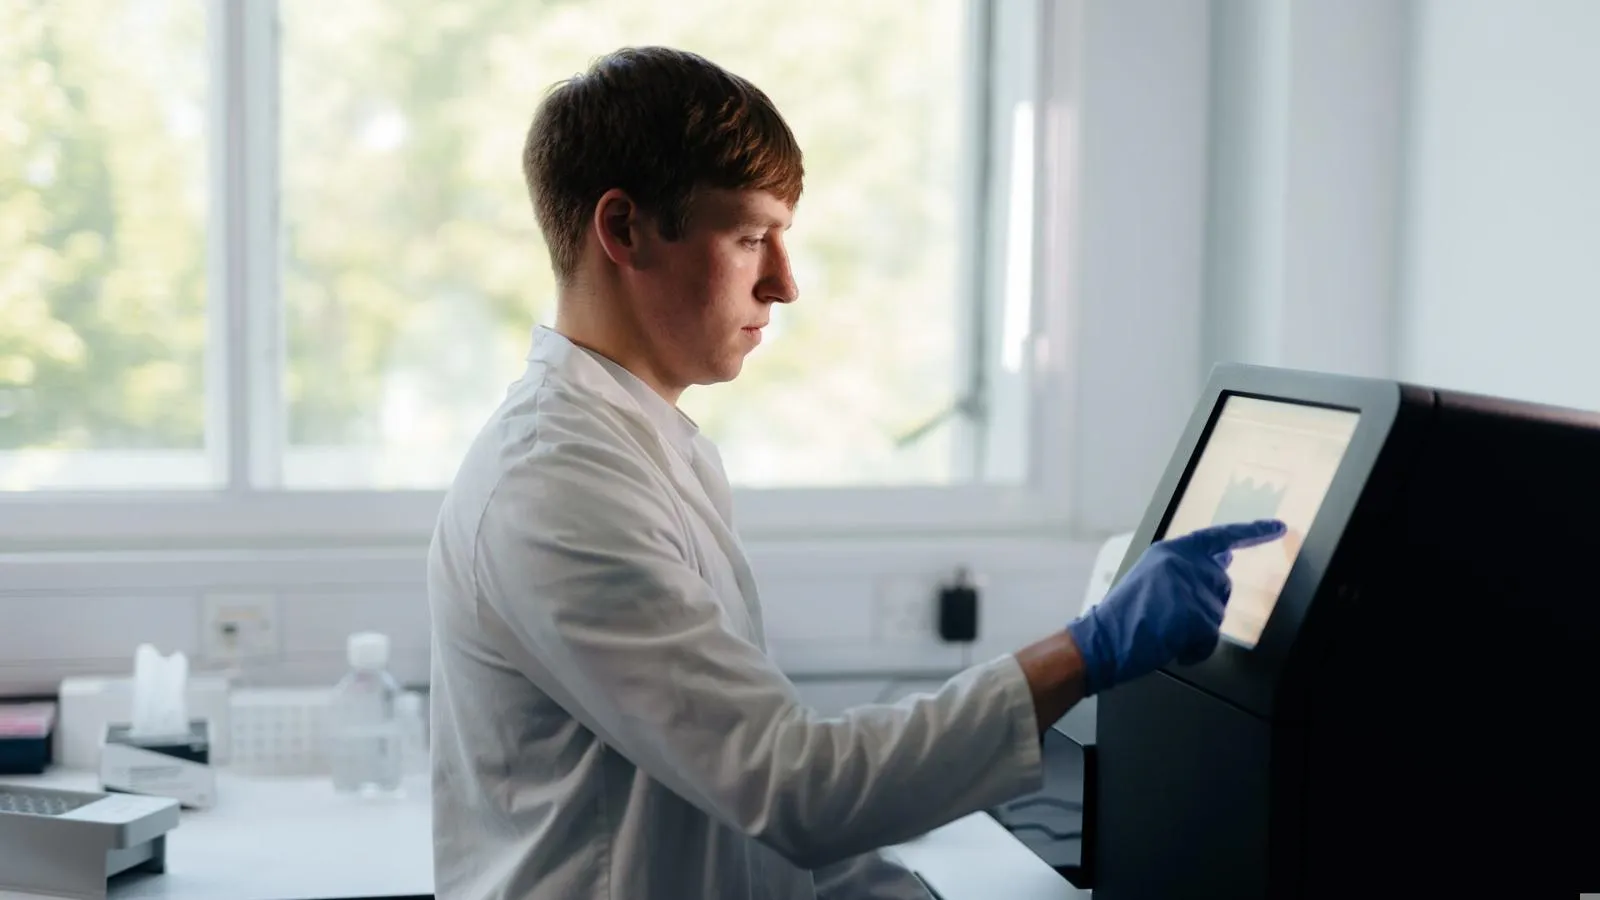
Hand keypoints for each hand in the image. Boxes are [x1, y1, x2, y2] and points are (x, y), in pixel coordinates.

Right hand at [1065, 519, 1286, 695]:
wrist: (1102, 640)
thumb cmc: (1124, 616)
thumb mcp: (1154, 578)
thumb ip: (1187, 567)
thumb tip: (1224, 559)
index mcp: (1171, 550)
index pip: (1220, 536)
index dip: (1253, 532)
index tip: (1279, 527)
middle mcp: (1183, 561)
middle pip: (1222, 583)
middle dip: (1206, 604)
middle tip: (1172, 618)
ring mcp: (1191, 586)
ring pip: (1218, 613)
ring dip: (1198, 630)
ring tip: (1165, 630)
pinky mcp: (1196, 614)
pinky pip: (1211, 639)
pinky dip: (1194, 651)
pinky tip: (1171, 646)